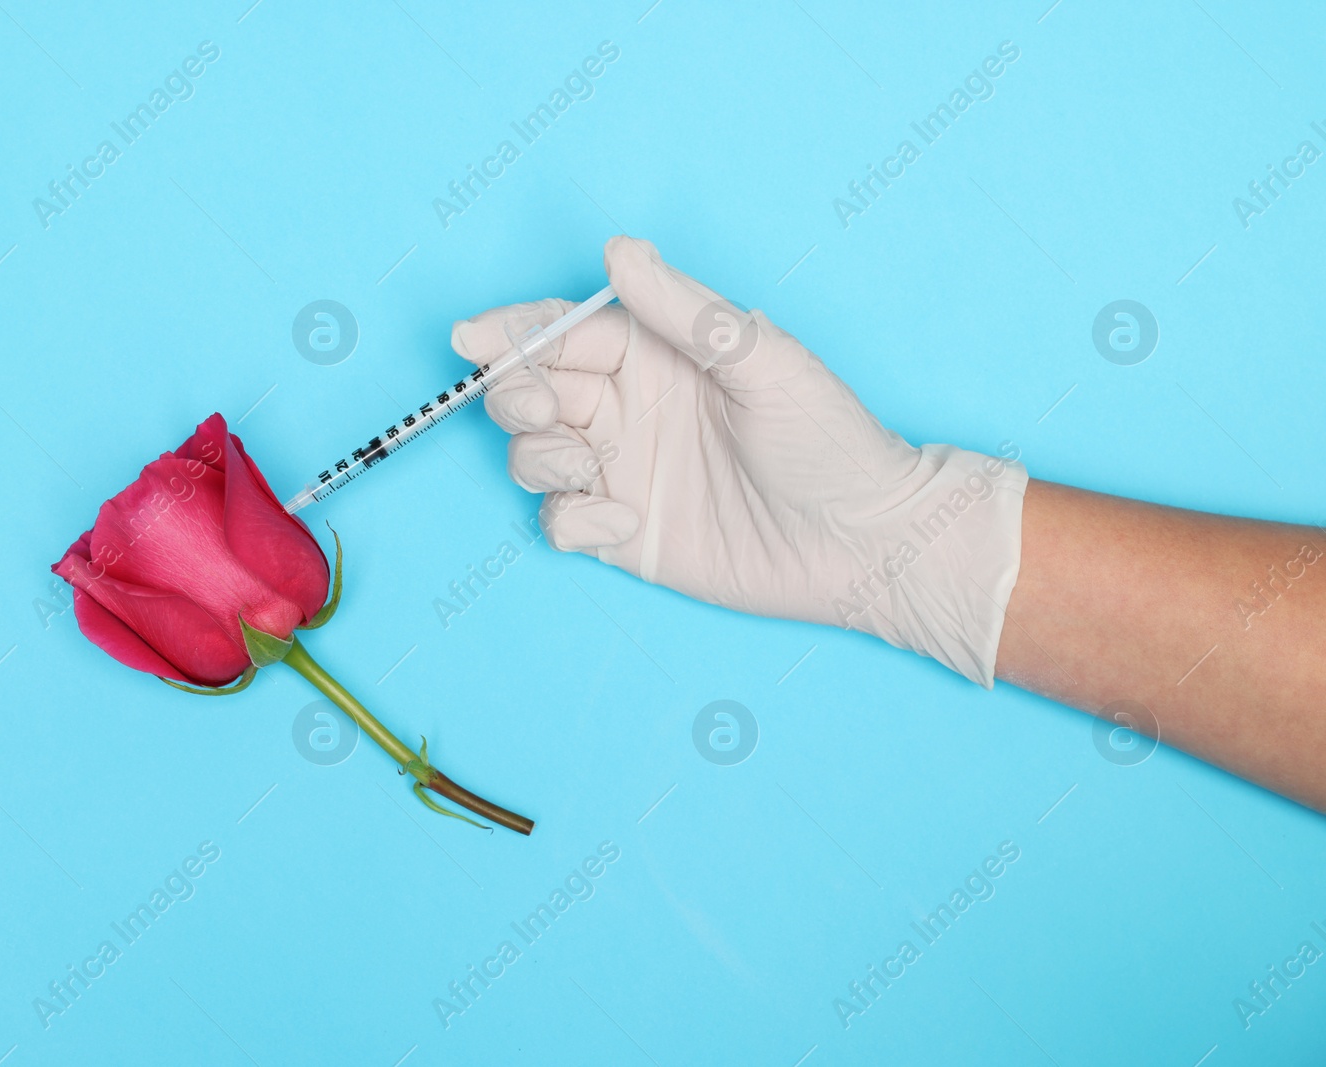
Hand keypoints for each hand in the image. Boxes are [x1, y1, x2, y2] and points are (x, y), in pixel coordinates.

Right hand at [450, 236, 1028, 686]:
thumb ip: (686, 312)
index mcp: (657, 353)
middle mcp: (629, 407)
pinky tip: (622, 524)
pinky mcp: (622, 532)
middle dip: (515, 395)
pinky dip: (570, 521)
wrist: (865, 544)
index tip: (471, 337)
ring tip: (591, 469)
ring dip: (537, 458)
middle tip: (543, 411)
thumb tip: (620, 251)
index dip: (512, 331)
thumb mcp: (766, 361)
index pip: (564, 330)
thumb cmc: (830, 441)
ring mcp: (622, 470)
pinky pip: (560, 521)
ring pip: (531, 454)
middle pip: (531, 388)